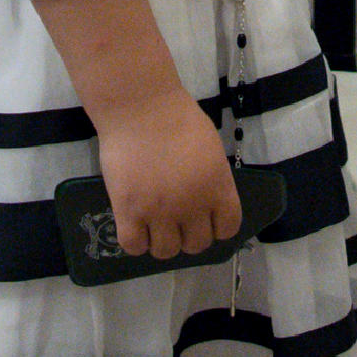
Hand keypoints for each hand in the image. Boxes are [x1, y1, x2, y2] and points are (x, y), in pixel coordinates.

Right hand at [97, 88, 243, 260]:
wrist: (139, 105)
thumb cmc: (176, 118)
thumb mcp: (210, 149)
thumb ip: (212, 179)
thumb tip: (207, 202)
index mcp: (217, 186)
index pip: (228, 228)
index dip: (216, 228)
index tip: (204, 221)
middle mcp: (192, 204)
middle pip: (197, 244)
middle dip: (188, 236)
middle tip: (175, 221)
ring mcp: (159, 211)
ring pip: (166, 251)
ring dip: (161, 241)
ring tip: (153, 224)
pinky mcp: (129, 211)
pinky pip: (134, 245)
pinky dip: (135, 241)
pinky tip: (134, 225)